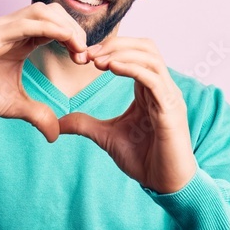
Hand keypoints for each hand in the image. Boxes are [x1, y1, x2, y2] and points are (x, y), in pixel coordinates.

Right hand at [0, 2, 87, 141]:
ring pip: (42, 11)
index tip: (85, 59)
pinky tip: (63, 41)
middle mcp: (11, 28)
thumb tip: (55, 134)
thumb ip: (36, 114)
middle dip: (74, 29)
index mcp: (19, 40)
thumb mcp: (12, 106)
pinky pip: (25, 23)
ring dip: (65, 26)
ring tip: (78, 47)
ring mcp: (0, 28)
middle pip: (53, 12)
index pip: (54, 26)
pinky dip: (48, 28)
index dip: (74, 38)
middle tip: (84, 54)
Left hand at [57, 37, 197, 193]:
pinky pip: (153, 80)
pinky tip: (111, 69)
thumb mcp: (106, 138)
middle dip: (115, 45)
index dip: (109, 49)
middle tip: (87, 53)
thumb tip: (58, 122)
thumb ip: (85, 125)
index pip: (135, 53)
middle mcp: (162, 88)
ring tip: (96, 60)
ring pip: (150, 58)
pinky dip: (132, 69)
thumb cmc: (144, 159)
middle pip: (145, 47)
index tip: (83, 56)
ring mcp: (169, 97)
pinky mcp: (171, 110)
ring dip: (121, 54)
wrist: (165, 184)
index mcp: (149, 90)